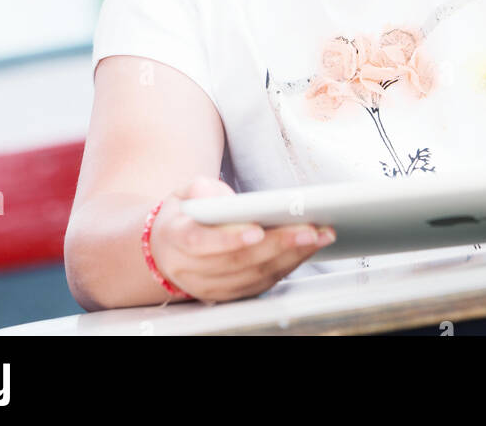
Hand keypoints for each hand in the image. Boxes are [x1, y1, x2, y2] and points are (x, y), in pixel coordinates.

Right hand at [149, 176, 336, 304]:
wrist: (166, 248)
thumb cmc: (185, 214)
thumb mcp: (185, 192)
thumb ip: (204, 191)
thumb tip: (232, 202)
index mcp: (177, 239)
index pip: (202, 243)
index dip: (229, 239)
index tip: (257, 230)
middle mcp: (192, 270)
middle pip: (238, 262)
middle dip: (278, 245)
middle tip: (310, 229)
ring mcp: (210, 288)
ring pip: (254, 276)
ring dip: (291, 257)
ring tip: (319, 236)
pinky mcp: (228, 295)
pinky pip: (261, 285)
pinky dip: (287, 267)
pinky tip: (308, 249)